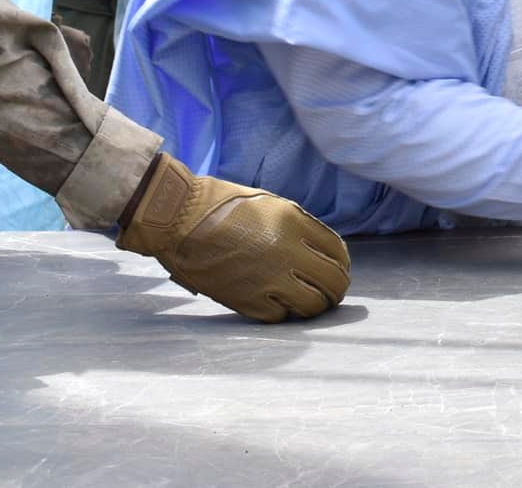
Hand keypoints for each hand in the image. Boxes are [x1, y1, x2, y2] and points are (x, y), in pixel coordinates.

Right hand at [116, 154, 350, 321]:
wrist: (179, 219)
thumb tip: (323, 251)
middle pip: (333, 282)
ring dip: (315, 306)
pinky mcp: (246, 300)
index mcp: (294, 223)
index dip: (342, 264)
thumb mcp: (271, 204)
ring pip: (312, 306)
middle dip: (336, 289)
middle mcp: (287, 252)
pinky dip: (283, 313)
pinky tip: (279, 305)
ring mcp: (268, 279)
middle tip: (331, 292)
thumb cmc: (223, 207)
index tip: (338, 269)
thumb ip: (300, 227)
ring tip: (311, 303)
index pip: (338, 252)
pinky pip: (280, 317)